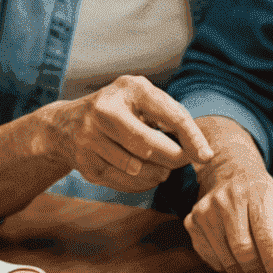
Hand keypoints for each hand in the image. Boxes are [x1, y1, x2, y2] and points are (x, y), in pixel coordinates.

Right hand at [42, 76, 213, 192]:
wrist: (65, 125)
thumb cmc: (120, 110)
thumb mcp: (142, 101)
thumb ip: (171, 117)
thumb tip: (200, 150)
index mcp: (130, 88)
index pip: (170, 114)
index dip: (191, 138)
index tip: (206, 157)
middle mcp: (105, 109)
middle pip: (149, 145)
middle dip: (172, 159)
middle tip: (183, 162)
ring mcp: (90, 136)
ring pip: (136, 167)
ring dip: (156, 174)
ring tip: (162, 169)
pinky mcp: (83, 161)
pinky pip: (121, 181)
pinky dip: (140, 183)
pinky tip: (144, 175)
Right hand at [186, 147, 272, 272]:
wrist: (233, 173)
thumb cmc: (266, 202)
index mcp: (262, 194)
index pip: (268, 240)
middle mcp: (231, 199)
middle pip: (245, 253)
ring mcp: (208, 210)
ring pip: (227, 261)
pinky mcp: (193, 221)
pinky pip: (212, 260)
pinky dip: (228, 269)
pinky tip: (238, 259)